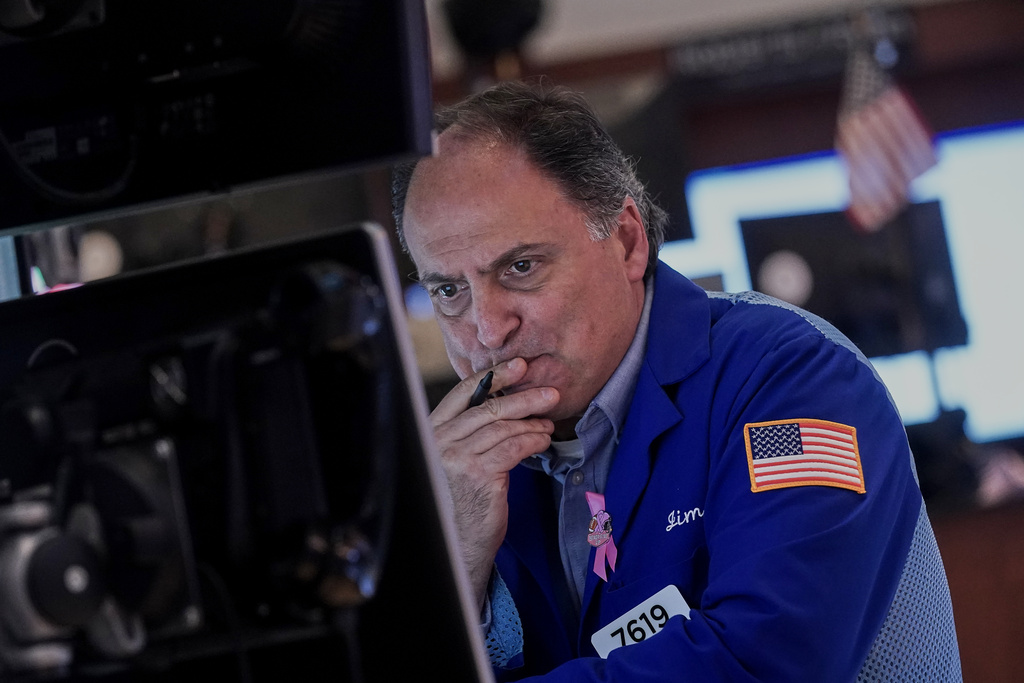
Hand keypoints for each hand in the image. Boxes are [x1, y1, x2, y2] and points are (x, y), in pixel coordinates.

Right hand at [430, 358, 558, 609]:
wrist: (460, 541)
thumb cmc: (463, 499)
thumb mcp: (460, 457)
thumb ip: (472, 431)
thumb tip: (508, 401)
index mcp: (433, 431)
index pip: (462, 393)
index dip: (493, 376)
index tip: (518, 366)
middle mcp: (440, 441)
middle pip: (488, 408)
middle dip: (524, 397)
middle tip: (550, 393)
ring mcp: (457, 457)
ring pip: (503, 427)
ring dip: (532, 424)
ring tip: (548, 425)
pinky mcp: (477, 474)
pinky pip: (513, 447)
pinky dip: (533, 441)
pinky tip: (543, 442)